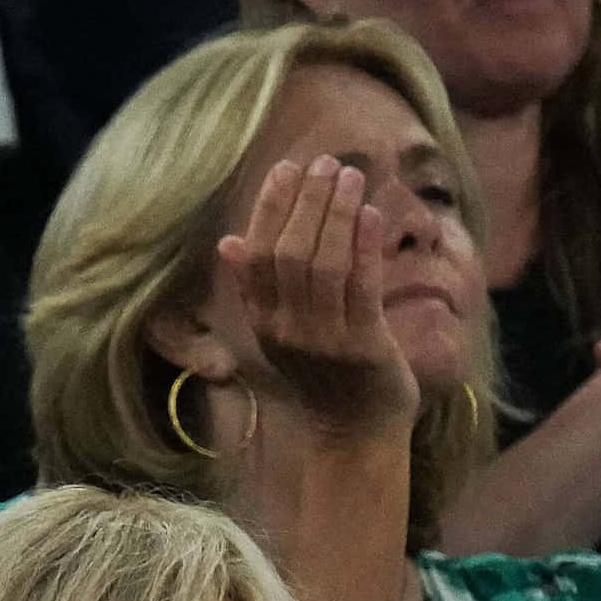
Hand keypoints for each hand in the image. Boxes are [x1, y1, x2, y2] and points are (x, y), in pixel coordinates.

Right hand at [216, 156, 420, 441]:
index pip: (258, 254)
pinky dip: (365, 247)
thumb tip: (228, 241)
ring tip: (351, 176)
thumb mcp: (281, 333)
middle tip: (326, 163)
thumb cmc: (324, 377)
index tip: (286, 168)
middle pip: (290, 253)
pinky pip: (361, 288)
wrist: (354, 436)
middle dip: (307, 201)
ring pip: (325, 265)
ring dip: (337, 214)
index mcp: (264, 323)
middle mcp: (288, 330)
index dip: (270, 207)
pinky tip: (371, 215)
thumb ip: (257, 289)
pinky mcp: (363, 348)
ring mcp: (325, 340)